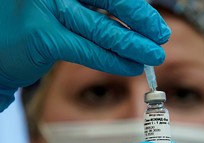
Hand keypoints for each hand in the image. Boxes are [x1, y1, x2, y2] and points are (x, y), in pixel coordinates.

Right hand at [0, 0, 169, 110]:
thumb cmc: (32, 30)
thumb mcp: (63, 12)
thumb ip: (91, 14)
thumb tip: (130, 27)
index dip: (136, 7)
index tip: (154, 23)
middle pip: (111, 1)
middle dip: (141, 21)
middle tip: (161, 36)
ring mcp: (46, 8)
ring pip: (104, 29)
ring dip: (134, 45)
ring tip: (154, 55)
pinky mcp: (42, 36)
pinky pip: (89, 50)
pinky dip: (114, 60)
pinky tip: (132, 67)